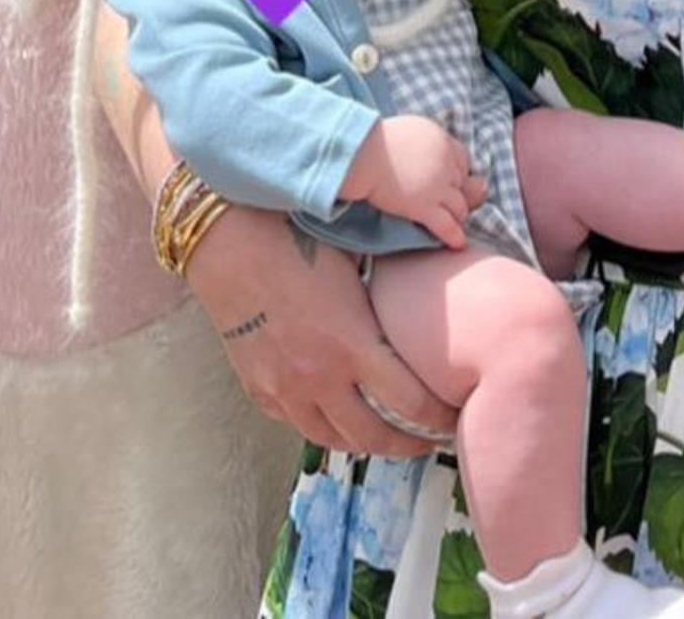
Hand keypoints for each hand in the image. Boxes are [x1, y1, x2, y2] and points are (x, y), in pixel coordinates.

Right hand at [181, 203, 458, 457]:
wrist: (228, 240)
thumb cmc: (298, 238)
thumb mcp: (355, 265)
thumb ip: (386, 299)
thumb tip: (429, 302)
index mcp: (352, 345)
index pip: (411, 404)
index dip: (438, 419)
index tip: (455, 418)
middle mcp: (319, 379)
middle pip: (373, 436)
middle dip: (407, 445)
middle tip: (427, 440)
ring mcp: (284, 390)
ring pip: (332, 440)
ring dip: (364, 443)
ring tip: (385, 436)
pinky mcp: (257, 389)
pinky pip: (297, 423)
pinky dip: (322, 425)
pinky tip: (336, 416)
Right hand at [341, 115, 485, 249]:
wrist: (361, 154)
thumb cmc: (376, 140)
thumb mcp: (411, 129)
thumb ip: (427, 141)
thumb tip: (430, 152)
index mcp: (441, 140)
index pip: (464, 160)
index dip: (459, 172)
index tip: (452, 180)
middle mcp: (445, 162)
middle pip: (463, 184)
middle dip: (459, 194)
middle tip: (452, 203)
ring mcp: (436, 186)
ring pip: (460, 207)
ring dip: (458, 215)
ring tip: (454, 222)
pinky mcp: (424, 207)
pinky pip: (447, 226)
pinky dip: (454, 236)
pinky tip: (457, 243)